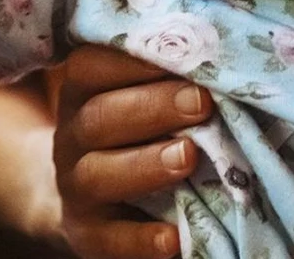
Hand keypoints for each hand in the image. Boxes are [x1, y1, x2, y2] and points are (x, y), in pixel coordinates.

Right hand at [53, 45, 212, 258]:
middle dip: (152, 107)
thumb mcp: (134, 97)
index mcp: (81, 92)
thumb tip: (221, 58)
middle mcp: (71, 136)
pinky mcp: (88, 234)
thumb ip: (165, 80)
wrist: (86, 198)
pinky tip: (174, 237)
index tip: (185, 53)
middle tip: (200, 103)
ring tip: (188, 157)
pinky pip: (110, 238)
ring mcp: (76, 187)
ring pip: (98, 174)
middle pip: (100, 117)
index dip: (135, 61)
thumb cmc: (131, 133)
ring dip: (145, 165)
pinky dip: (141, 238)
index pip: (93, 67)